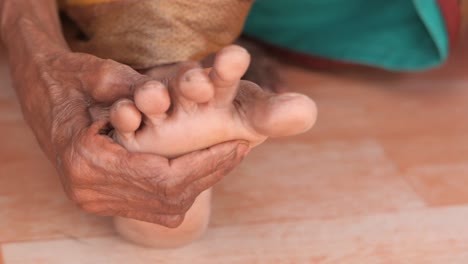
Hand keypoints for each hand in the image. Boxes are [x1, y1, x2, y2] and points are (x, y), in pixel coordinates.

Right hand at [11, 51, 248, 226]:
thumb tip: (177, 95)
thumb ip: (129, 84)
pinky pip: (153, 206)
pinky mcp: (102, 200)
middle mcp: (89, 191)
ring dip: (199, 183)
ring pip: (164, 207)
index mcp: (86, 163)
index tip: (235, 147)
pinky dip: (182, 188)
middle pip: (167, 198)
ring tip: (227, 158)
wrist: (40, 97)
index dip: (204, 165)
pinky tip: (200, 167)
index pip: (161, 177)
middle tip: (240, 151)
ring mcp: (94, 201)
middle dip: (209, 174)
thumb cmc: (66, 80)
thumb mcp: (93, 72)